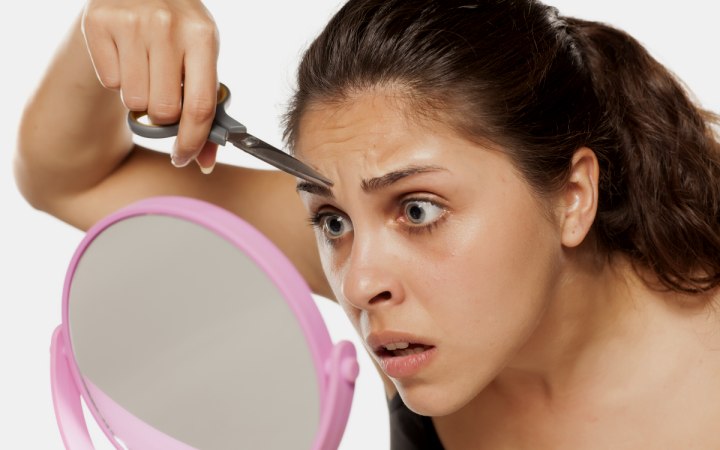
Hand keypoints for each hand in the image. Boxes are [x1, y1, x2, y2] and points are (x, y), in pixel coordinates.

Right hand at [81, 0, 219, 169]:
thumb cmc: (179, 33)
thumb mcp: (201, 59)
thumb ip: (207, 109)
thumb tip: (205, 162)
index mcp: (203, 35)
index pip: (200, 106)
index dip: (192, 141)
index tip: (183, 158)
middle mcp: (167, 25)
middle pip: (164, 110)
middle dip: (164, 115)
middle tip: (163, 94)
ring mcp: (131, 21)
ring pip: (134, 101)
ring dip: (139, 96)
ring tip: (145, 69)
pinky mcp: (98, 22)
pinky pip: (109, 82)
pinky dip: (117, 79)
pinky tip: (125, 56)